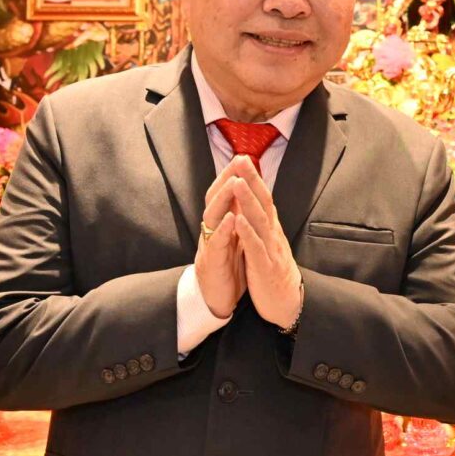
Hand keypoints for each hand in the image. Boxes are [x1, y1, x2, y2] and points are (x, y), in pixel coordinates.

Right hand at [195, 170, 247, 319]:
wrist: (217, 299)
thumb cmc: (228, 266)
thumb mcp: (234, 237)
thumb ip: (237, 216)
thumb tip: (244, 192)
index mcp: (220, 223)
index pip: (223, 193)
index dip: (232, 175)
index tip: (244, 157)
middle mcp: (211, 230)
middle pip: (214, 199)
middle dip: (226, 178)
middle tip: (238, 162)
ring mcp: (209, 245)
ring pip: (212, 217)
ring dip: (224, 199)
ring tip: (235, 183)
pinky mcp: (211, 262)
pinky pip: (216, 244)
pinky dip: (224, 230)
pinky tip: (232, 219)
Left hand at [223, 158, 304, 330]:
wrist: (287, 304)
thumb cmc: (274, 272)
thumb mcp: (268, 244)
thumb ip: (262, 224)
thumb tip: (254, 203)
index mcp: (271, 229)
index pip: (263, 198)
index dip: (254, 178)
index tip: (243, 158)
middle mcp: (273, 235)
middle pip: (263, 203)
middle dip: (252, 181)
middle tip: (243, 159)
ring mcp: (270, 250)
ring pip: (259, 222)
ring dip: (248, 201)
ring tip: (238, 183)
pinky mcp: (265, 267)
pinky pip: (255, 248)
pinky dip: (247, 233)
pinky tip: (238, 220)